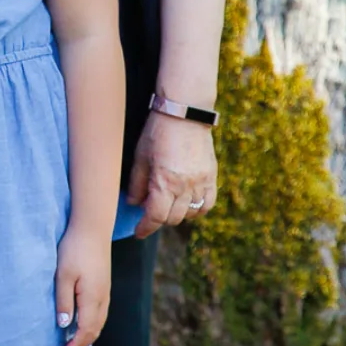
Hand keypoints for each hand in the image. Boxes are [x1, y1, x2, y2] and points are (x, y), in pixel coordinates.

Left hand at [55, 225, 111, 345]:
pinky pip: (99, 313)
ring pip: (99, 322)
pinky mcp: (103, 285)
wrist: (91, 228)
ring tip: (72, 342)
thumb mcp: (62, 275)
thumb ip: (63, 301)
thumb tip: (64, 326)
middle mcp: (102, 298)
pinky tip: (80, 323)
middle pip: (95, 330)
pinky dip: (91, 324)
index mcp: (92, 298)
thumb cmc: (74, 249)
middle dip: (81, 345)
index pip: (85, 331)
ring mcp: (105, 292)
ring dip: (87, 335)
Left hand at [127, 110, 216, 236]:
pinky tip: (187, 203)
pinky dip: (197, 209)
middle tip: (150, 214)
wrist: (185, 112)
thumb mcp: (140, 157)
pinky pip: (207, 203)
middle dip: (159, 220)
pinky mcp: (212, 176)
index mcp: (165, 182)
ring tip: (167, 205)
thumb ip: (137, 184)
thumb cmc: (157, 131)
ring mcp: (201, 182)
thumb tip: (134, 204)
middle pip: (173, 219)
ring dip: (177, 215)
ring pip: (190, 213)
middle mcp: (185, 186)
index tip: (138, 232)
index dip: (145, 228)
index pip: (156, 217)